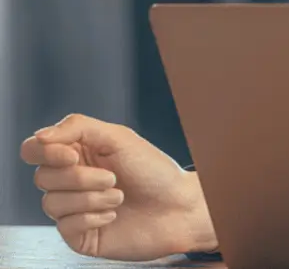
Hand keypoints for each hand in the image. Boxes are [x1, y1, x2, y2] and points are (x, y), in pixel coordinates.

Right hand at [20, 114, 217, 260]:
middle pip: (42, 177)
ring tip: (119, 196)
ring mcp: (73, 209)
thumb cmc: (154, 171)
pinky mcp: (79, 234)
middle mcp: (71, 181)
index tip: (72, 156)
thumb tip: (40, 136)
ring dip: (90, 198)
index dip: (45, 153)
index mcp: (77, 153)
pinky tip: (114, 215)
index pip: (34, 150)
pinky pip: (64, 226)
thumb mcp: (119, 138)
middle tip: (113, 178)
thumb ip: (77, 128)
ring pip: (51, 203)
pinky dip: (91, 218)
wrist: (180, 207)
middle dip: (80, 178)